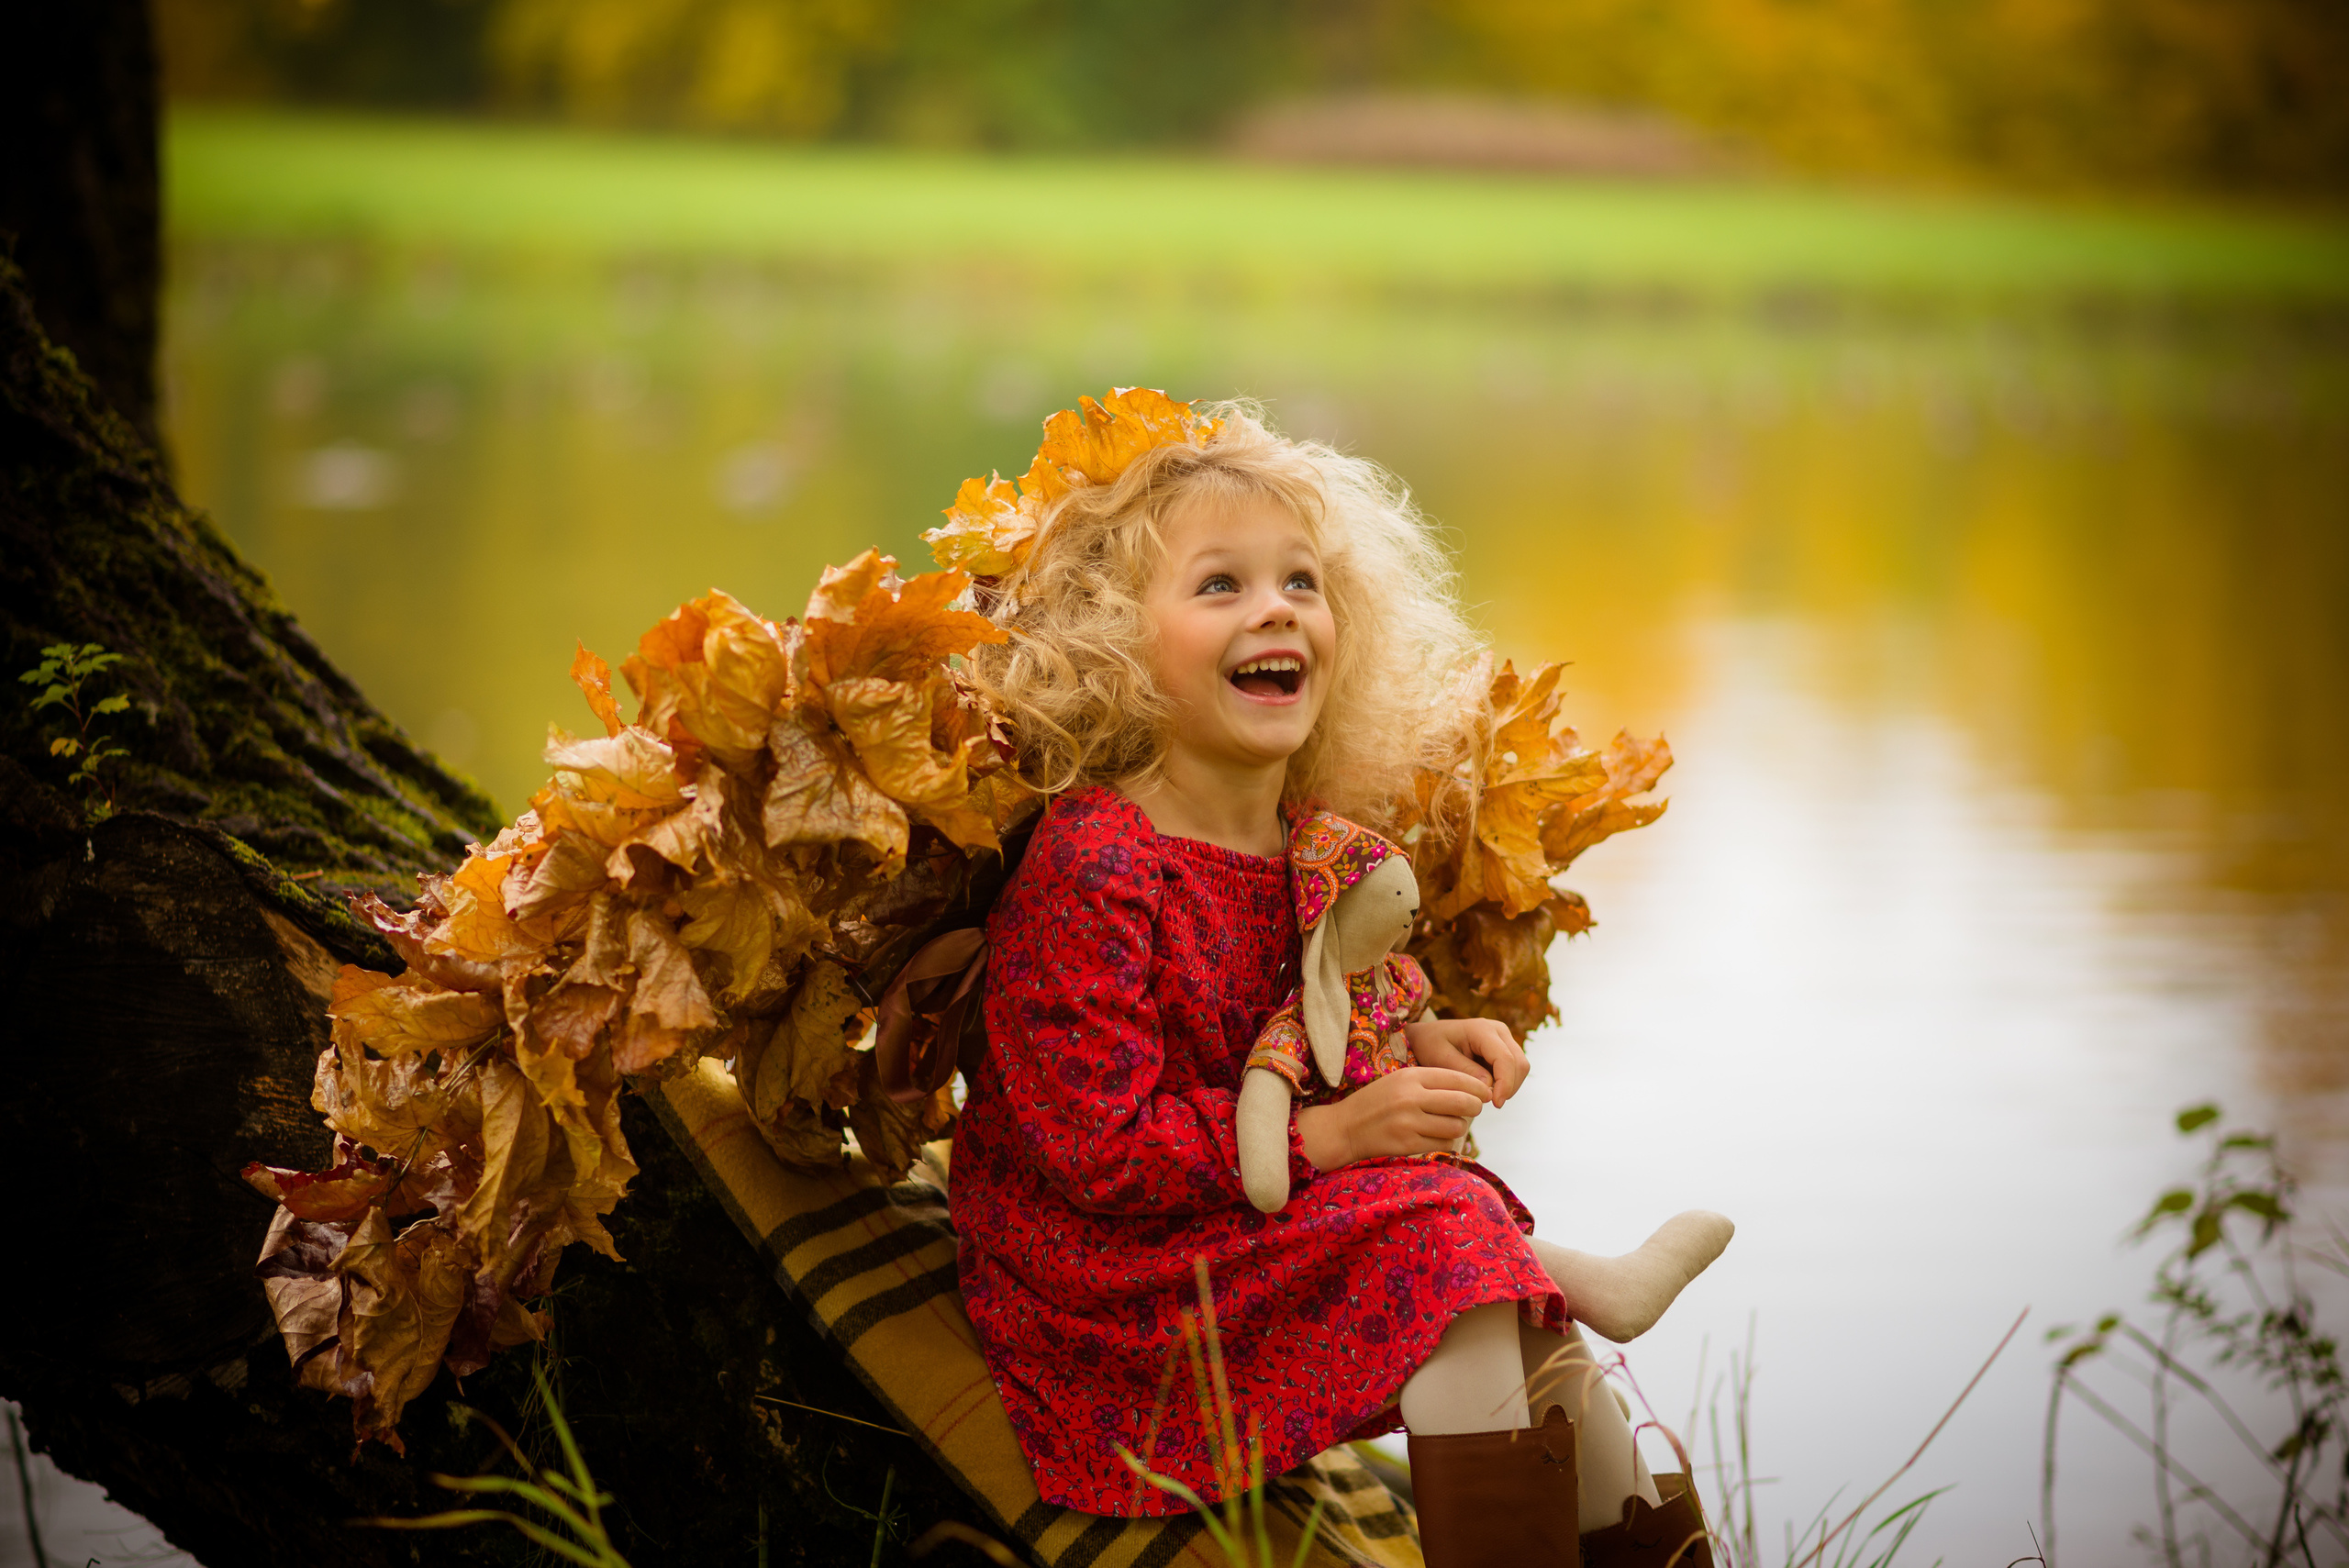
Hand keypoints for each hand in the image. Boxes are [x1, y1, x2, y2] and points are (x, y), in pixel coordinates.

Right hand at [1296, 1067, 1490, 1171]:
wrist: (1345, 1128)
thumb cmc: (1378, 1102)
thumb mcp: (1400, 1081)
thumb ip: (1432, 1082)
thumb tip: (1474, 1090)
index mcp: (1410, 1076)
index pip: (1457, 1078)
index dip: (1477, 1087)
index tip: (1484, 1093)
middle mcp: (1410, 1097)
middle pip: (1463, 1102)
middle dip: (1475, 1107)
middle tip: (1474, 1109)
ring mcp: (1409, 1122)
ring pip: (1456, 1125)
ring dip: (1460, 1126)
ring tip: (1450, 1123)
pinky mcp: (1408, 1144)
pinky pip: (1443, 1143)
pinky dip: (1447, 1141)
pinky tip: (1437, 1136)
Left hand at [1403, 1017, 1528, 1107]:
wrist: (1428, 1036)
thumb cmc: (1430, 1045)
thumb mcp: (1440, 1058)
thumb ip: (1465, 1072)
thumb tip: (1490, 1088)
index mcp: (1482, 1029)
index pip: (1505, 1059)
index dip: (1505, 1084)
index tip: (1496, 1104)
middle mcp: (1498, 1030)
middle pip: (1519, 1063)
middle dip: (1509, 1087)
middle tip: (1490, 1104)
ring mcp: (1504, 1038)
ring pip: (1520, 1067)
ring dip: (1508, 1085)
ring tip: (1485, 1096)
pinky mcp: (1504, 1048)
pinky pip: (1513, 1069)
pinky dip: (1505, 1082)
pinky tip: (1487, 1089)